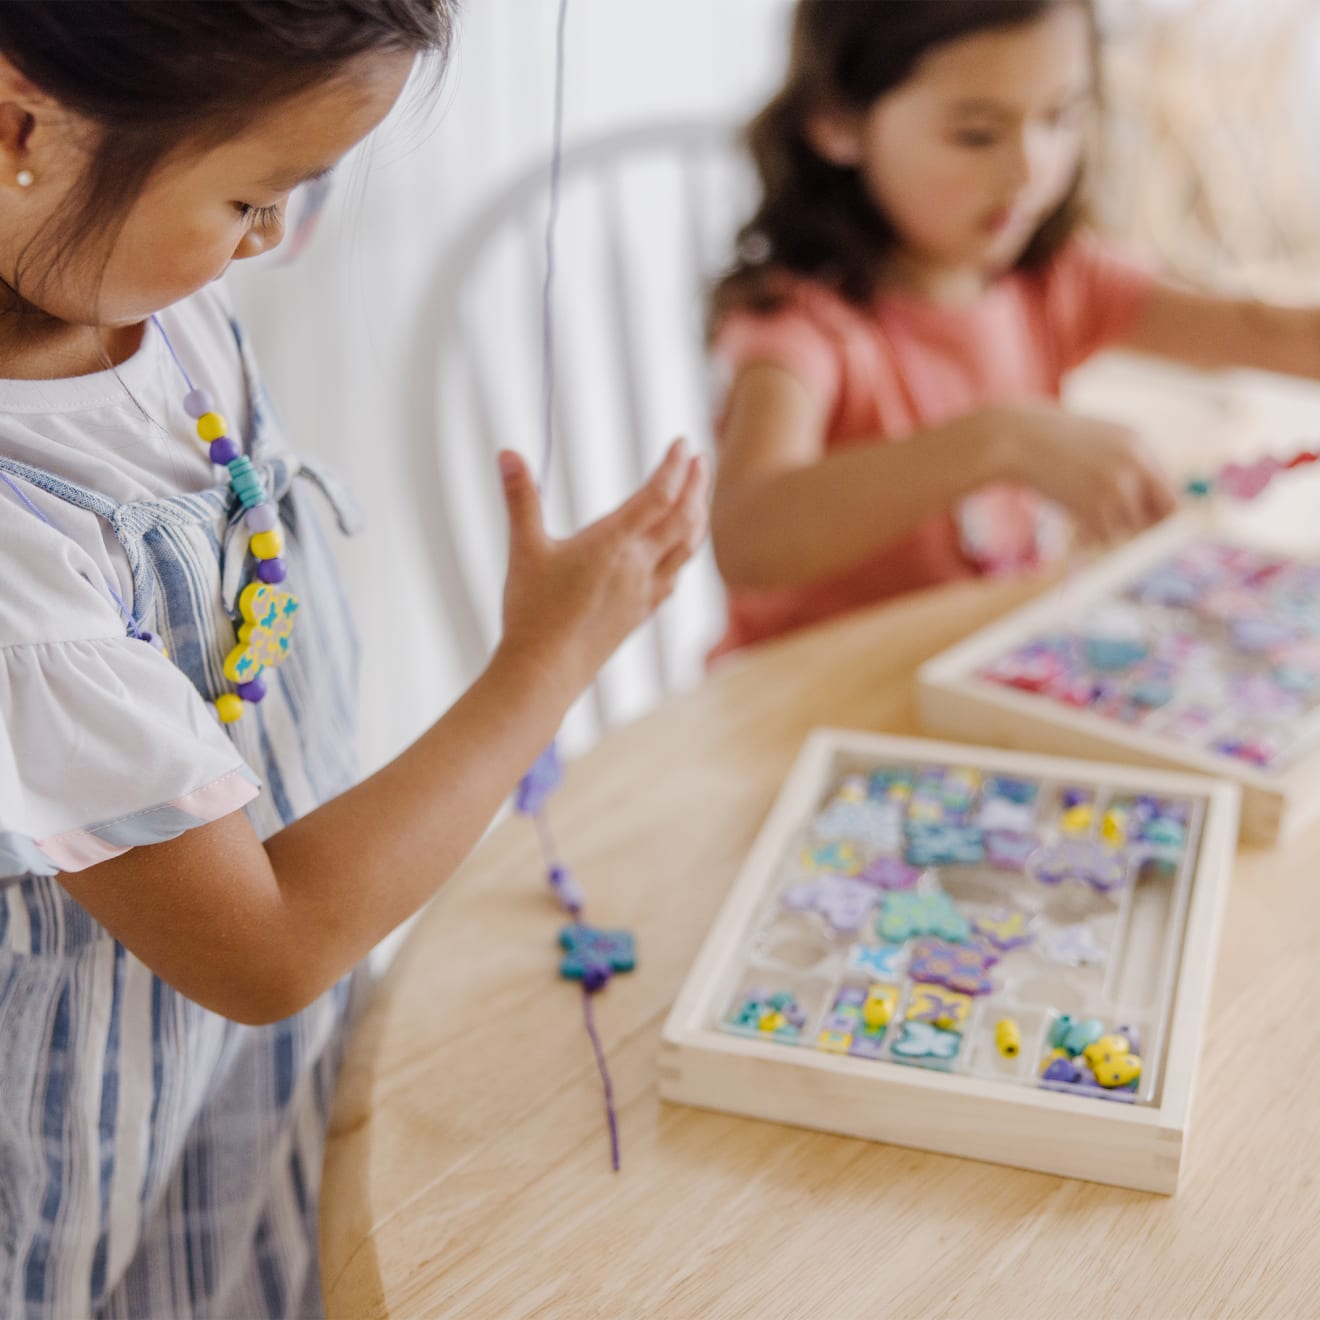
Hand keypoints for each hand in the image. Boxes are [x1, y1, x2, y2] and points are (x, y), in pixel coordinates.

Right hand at [494, 438, 708, 704]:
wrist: (546, 672)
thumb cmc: (532, 612)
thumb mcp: (522, 549)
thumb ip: (520, 498)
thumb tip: (507, 452)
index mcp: (613, 544)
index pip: (657, 495)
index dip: (674, 466)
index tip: (684, 443)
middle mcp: (637, 566)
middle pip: (683, 518)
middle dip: (695, 485)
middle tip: (700, 459)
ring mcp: (643, 592)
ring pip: (686, 548)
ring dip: (697, 517)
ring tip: (698, 497)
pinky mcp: (640, 613)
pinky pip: (674, 577)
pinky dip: (684, 555)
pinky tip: (679, 553)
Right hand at [983, 400, 1178, 542]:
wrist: (1015, 439)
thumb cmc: (1049, 442)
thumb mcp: (1097, 442)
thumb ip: (1125, 464)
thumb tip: (1146, 502)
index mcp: (1139, 443)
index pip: (1169, 490)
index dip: (1154, 508)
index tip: (1139, 518)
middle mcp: (1136, 463)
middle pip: (1163, 513)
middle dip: (1144, 525)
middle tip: (1120, 525)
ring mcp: (1117, 485)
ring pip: (1129, 528)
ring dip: (1107, 528)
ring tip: (1080, 509)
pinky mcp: (1094, 506)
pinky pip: (1103, 537)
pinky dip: (1088, 534)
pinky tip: (1070, 515)